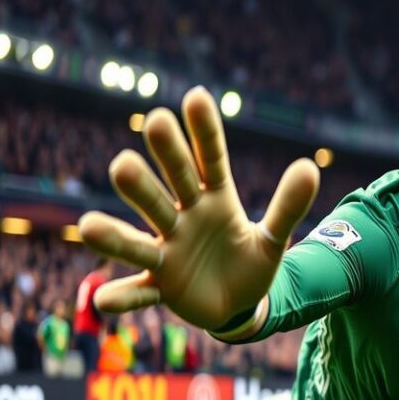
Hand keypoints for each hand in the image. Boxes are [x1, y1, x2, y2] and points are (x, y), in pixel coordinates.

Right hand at [78, 87, 319, 329]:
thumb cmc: (250, 261)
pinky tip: (103, 300)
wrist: (238, 302)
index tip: (197, 97)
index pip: (209, 161)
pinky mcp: (160, 287)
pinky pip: (139, 292)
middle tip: (154, 124)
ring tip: (88, 226)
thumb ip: (288, 206)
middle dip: (161, 162)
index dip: (204, 132)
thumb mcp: (274, 237)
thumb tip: (310, 166)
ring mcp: (168, 252)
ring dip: (116, 235)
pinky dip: (123, 297)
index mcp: (214, 200)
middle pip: (170, 188)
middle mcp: (184, 218)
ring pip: (139, 239)